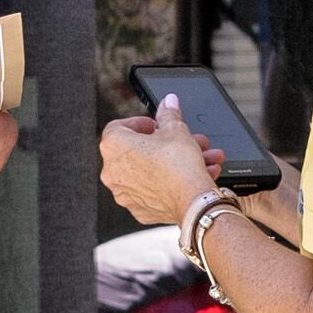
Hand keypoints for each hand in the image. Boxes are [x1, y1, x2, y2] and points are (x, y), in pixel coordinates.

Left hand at [98, 108, 218, 227]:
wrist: (192, 201)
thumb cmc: (179, 167)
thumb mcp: (176, 129)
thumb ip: (169, 113)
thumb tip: (168, 103)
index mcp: (113, 146)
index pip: (119, 127)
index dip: (140, 123)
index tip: (157, 126)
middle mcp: (112, 171)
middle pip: (139, 151)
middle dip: (167, 144)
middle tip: (184, 141)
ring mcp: (124, 193)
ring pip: (150, 171)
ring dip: (174, 163)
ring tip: (200, 159)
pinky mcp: (139, 209)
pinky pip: (153, 190)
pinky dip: (169, 183)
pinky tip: (191, 176)